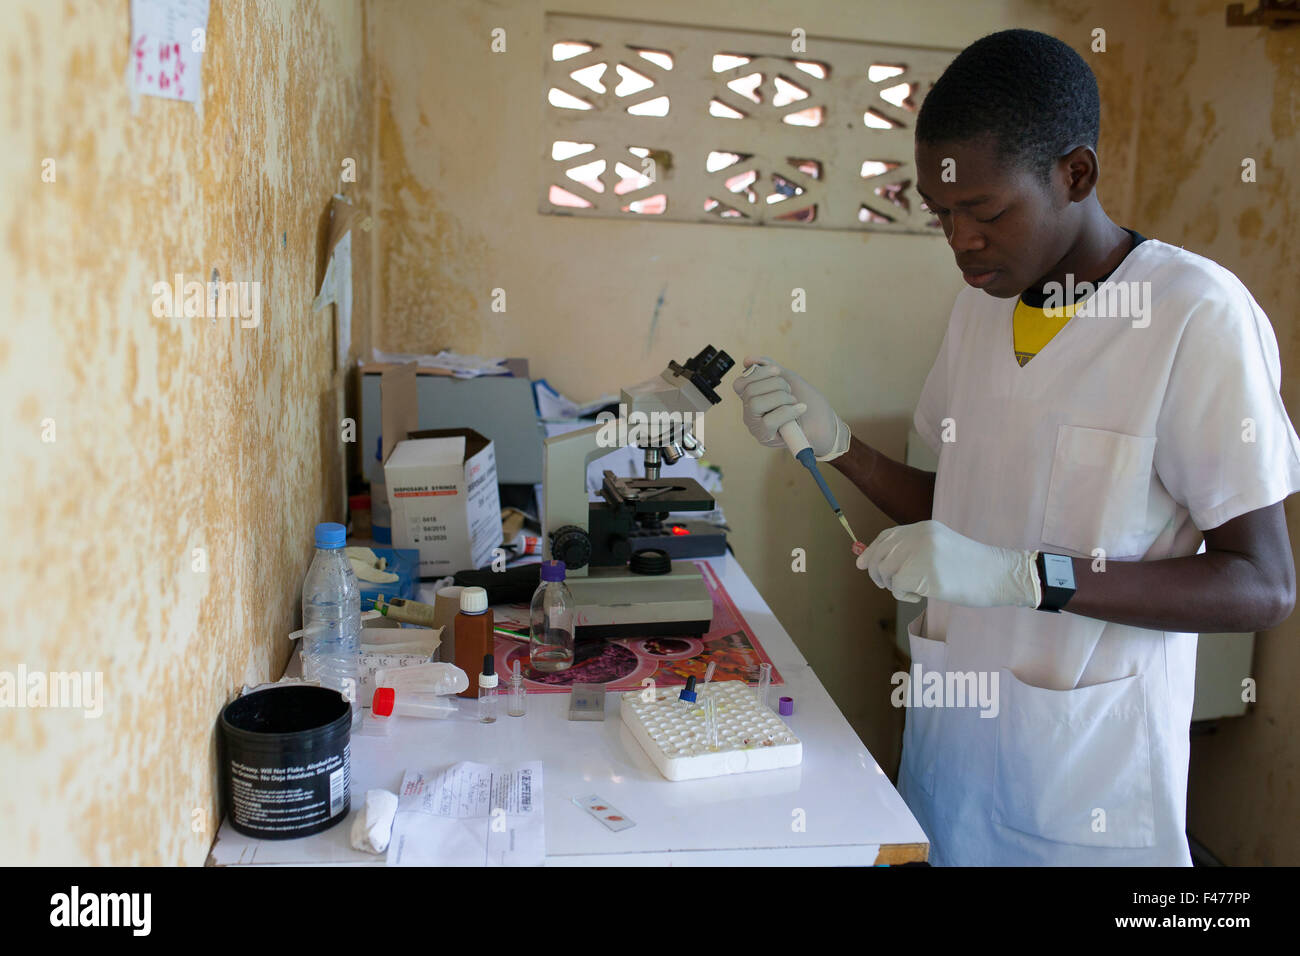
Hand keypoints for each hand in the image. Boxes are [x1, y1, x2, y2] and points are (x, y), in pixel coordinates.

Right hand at [731, 356, 850, 460]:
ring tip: (794, 402)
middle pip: (749, 391)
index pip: (740, 384)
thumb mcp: (788, 379)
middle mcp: (750, 413)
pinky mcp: (766, 437)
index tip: (777, 371)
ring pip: (756, 404)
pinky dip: (788, 411)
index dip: (757, 373)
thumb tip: (748, 359)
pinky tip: (800, 409)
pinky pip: (769, 420)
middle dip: (775, 384)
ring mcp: (756, 426)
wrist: (825, 423)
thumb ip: (768, 368)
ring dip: (781, 398)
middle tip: (790, 391)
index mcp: (752, 398)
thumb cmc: (806, 401)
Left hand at [856, 519, 1041, 608]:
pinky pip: (897, 587)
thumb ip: (912, 552)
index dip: (872, 551)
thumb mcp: (941, 549)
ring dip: (893, 586)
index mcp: (924, 528)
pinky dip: (904, 596)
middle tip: (887, 585)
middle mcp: (920, 537)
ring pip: (885, 572)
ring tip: (915, 590)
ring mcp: (922, 554)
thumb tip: (873, 563)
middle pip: (881, 555)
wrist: (1000, 575)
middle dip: (878, 573)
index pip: (887, 536)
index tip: (862, 564)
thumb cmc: (972, 568)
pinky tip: (921, 596)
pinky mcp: (924, 574)